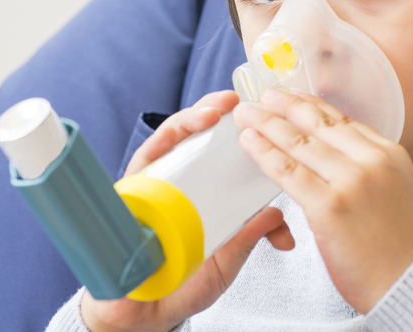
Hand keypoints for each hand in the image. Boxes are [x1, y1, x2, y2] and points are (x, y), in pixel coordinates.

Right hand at [80, 90, 294, 331]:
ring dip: (190, 120)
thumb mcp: (228, 256)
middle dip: (213, 110)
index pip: (220, 147)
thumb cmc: (184, 280)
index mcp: (205, 189)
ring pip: (169, 140)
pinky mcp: (130, 194)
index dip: (237, 125)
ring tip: (211, 113)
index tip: (258, 110)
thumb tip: (282, 223)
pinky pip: (143, 161)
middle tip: (234, 101)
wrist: (147, 314)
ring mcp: (153, 184)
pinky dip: (159, 144)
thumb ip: (251, 234)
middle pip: (195, 134)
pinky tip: (176, 134)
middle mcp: (178, 179)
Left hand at [233, 89, 412, 313]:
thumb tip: (330, 153)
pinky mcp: (330, 207)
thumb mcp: (393, 190)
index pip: (341, 120)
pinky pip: (288, 172)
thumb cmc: (400, 247)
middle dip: (285, 106)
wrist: (412, 283)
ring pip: (299, 144)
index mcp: (389, 154)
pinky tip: (249, 143)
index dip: (310, 105)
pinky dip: (264, 154)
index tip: (289, 96)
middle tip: (261, 95)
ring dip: (267, 124)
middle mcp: (372, 161)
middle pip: (318, 124)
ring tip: (245, 115)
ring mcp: (351, 182)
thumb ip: (366, 168)